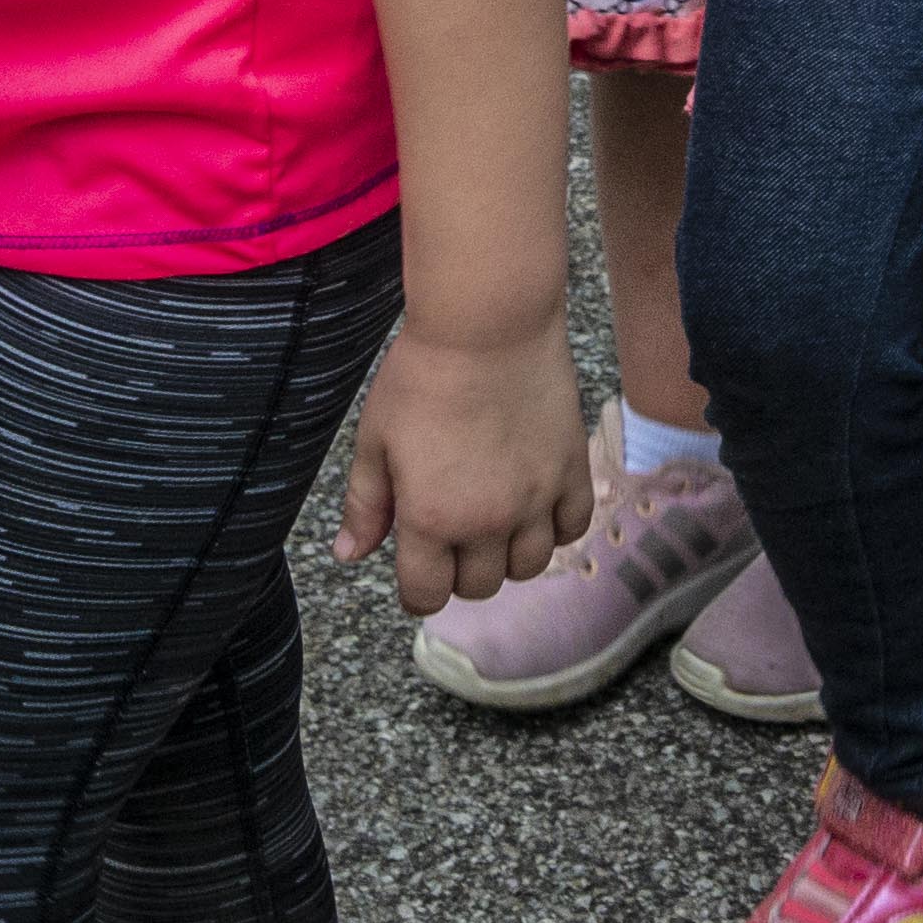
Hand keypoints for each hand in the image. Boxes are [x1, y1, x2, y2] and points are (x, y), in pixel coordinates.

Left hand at [338, 325, 592, 617]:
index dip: (418, 593)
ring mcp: (535, 500)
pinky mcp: (571, 471)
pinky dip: (555, 529)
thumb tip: (350, 555)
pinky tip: (535, 507)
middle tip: (450, 539)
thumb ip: (365, 506)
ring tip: (494, 525)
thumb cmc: (421, 377)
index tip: (418, 579)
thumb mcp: (375, 441)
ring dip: (508, 557)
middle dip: (459, 573)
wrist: (486, 327)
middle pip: (479, 586)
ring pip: (530, 566)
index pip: (427, 595)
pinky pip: (573, 528)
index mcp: (429, 518)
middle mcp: (486, 522)